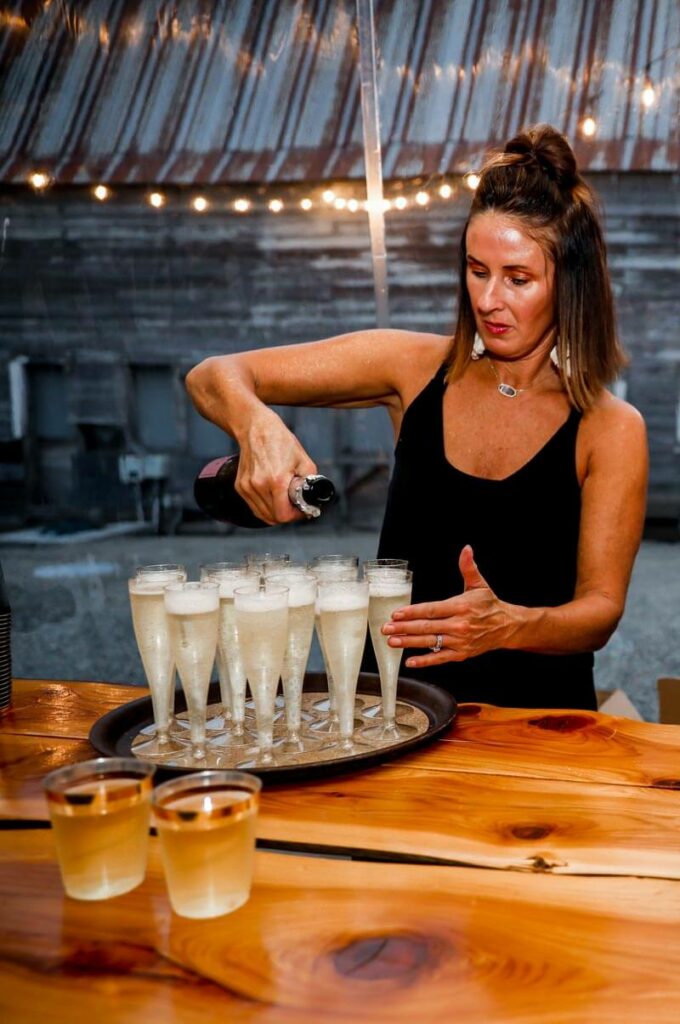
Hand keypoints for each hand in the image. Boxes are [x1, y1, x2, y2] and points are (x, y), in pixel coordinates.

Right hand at [235, 409, 317, 524]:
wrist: (257, 429)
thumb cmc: (280, 441)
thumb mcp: (304, 461)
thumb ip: (310, 483)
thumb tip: (312, 500)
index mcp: (276, 481)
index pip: (283, 515)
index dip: (295, 516)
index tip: (301, 510)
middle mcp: (258, 485)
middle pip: (272, 518)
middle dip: (286, 515)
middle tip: (295, 506)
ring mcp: (247, 487)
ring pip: (262, 514)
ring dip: (274, 512)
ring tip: (284, 500)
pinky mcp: (240, 486)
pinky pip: (253, 506)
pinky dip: (264, 505)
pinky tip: (272, 495)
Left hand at [382, 545, 516, 667]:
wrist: (507, 627)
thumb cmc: (489, 604)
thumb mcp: (479, 584)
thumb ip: (469, 568)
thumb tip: (466, 549)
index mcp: (460, 606)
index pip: (431, 609)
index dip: (413, 612)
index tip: (396, 613)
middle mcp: (459, 625)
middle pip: (427, 627)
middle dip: (404, 628)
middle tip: (386, 629)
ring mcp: (459, 641)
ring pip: (430, 642)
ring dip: (409, 643)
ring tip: (392, 642)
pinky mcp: (461, 654)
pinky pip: (440, 658)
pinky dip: (425, 661)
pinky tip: (410, 661)